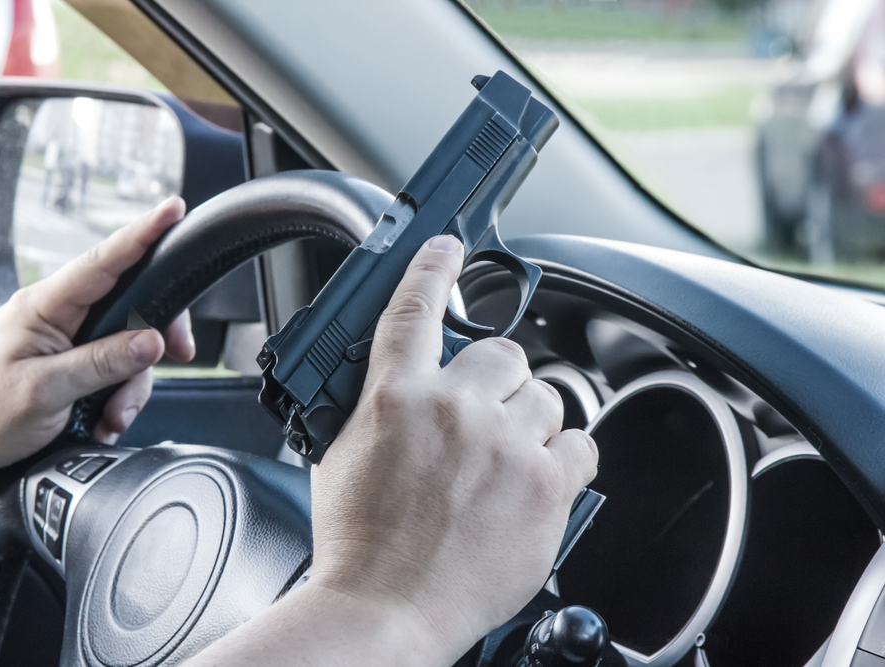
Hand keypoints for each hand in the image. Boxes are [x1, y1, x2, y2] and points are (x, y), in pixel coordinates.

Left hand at [0, 197, 194, 477]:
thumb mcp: (42, 391)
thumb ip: (99, 364)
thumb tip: (151, 342)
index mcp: (43, 307)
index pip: (101, 261)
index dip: (141, 233)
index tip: (172, 210)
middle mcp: (60, 316)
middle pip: (132, 306)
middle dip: (155, 338)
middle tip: (176, 355)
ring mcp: (70, 340)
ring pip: (131, 348)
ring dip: (131, 387)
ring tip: (112, 418)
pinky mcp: (76, 364)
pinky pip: (118, 372)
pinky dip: (120, 400)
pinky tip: (104, 421)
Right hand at [180, 235, 597, 666]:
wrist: (388, 609)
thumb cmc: (360, 545)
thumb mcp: (340, 457)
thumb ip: (373, 408)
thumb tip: (394, 383)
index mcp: (396, 397)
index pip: (416, 310)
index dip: (433, 269)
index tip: (447, 246)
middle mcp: (454, 410)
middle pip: (503, 352)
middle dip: (497, 379)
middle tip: (485, 416)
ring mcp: (505, 446)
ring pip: (547, 397)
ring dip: (530, 421)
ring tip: (507, 460)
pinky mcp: (545, 486)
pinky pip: (580, 445)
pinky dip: (565, 457)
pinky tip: (539, 477)